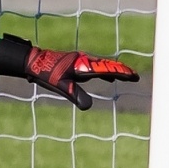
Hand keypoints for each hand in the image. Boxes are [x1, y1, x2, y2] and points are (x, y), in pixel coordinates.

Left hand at [0, 34, 139, 109]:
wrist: (33, 61)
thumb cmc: (46, 73)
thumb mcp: (61, 86)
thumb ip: (75, 95)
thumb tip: (89, 107)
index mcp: (83, 66)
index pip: (106, 70)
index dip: (121, 73)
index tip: (134, 76)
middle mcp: (84, 60)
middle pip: (107, 66)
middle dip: (121, 71)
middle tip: (135, 76)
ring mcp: (80, 60)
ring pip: (101, 65)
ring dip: (114, 70)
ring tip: (125, 76)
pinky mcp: (76, 62)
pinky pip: (94, 66)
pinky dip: (103, 70)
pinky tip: (106, 76)